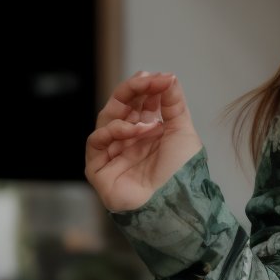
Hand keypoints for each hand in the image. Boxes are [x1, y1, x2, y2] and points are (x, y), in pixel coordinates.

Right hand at [85, 70, 203, 212]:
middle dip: (132, 91)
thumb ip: (173, 103)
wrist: (175, 203)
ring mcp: (113, 154)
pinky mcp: (99, 169)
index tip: (158, 77)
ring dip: (126, 112)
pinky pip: (96, 141)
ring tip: (150, 122)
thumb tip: (169, 77)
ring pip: (106, 120)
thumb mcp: (182, 131)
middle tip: (145, 80)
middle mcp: (129, 142)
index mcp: (149, 133)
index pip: (140, 103)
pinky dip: (114, 131)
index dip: (146, 88)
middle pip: (120, 107)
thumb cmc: (181, 173)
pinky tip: (134, 132)